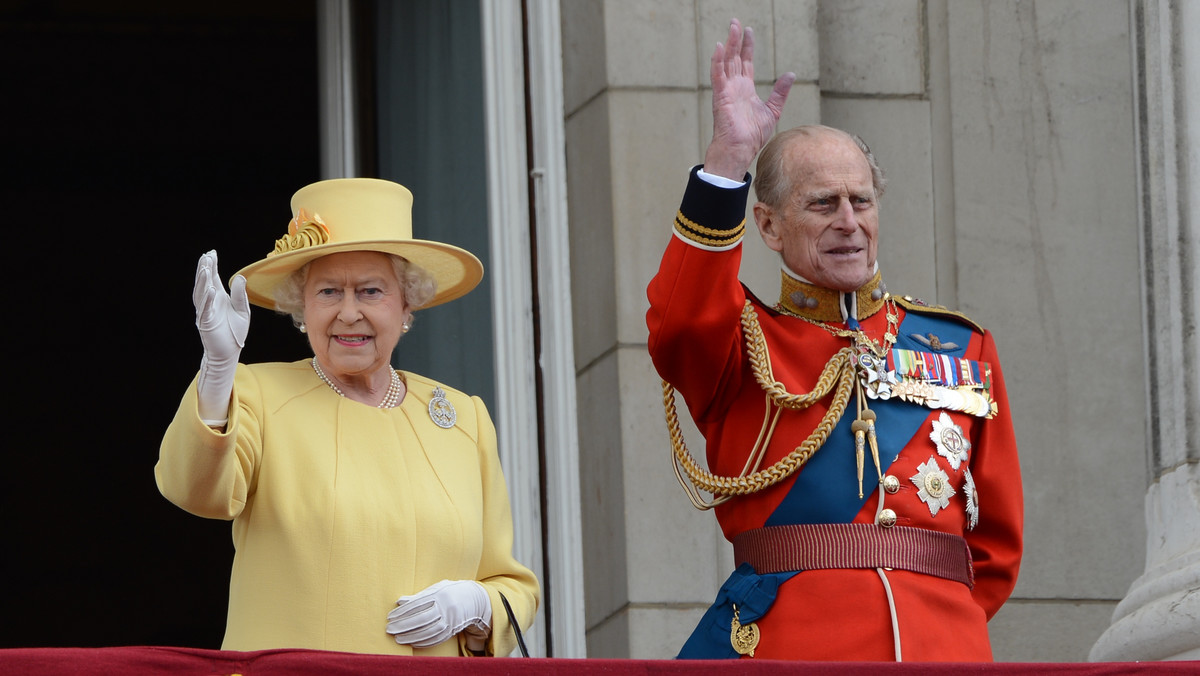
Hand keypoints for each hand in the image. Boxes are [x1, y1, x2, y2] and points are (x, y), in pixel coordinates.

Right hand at [192, 250, 249, 425]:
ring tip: (206, 268)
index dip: (211, 266)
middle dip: (205, 269)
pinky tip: (210, 290)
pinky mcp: (205, 323)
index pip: (213, 279)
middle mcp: (209, 303)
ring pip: (201, 294)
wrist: (230, 351)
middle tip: (206, 256)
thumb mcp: (242, 310)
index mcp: (218, 298)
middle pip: (204, 283)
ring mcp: (205, 312)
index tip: (211, 253)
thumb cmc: (235, 331)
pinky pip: (205, 310)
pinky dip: (207, 299)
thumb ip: (240, 295)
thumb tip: (240, 277)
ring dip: (203, 281)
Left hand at [386, 580, 490, 648]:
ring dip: (411, 636)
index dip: (402, 612)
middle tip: (389, 629)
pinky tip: (412, 642)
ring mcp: (451, 619)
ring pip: (428, 631)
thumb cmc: (449, 591)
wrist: (473, 598)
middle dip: (404, 625)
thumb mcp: (436, 589)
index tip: (390, 617)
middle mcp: (446, 607)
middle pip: (421, 619)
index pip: (417, 604)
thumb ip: (418, 596)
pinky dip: (423, 642)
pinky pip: (437, 638)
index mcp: (440, 594)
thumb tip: (400, 601)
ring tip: (398, 638)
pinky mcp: (453, 630)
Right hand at [703, 18, 794, 179]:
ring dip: (729, 44)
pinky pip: (718, 75)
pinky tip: (720, 47)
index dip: (747, 46)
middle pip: (735, 57)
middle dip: (736, 39)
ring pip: (726, 62)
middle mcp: (734, 87)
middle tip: (736, 22)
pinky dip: (717, 61)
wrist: (740, 150)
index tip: (749, 31)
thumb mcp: (772, 111)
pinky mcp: (720, 96)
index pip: (745, 62)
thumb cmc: (752, 136)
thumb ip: (780, 92)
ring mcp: (726, 90)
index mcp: (745, 89)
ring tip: (732, 28)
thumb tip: (791, 74)